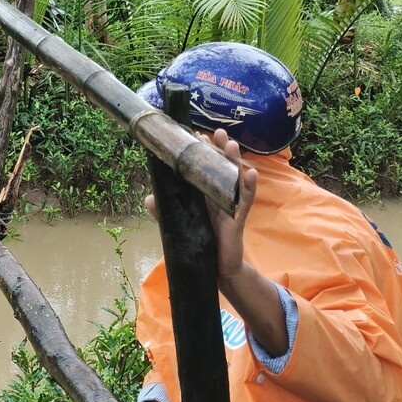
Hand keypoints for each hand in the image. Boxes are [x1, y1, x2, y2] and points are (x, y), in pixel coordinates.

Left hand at [145, 128, 256, 282]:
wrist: (218, 270)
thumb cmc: (202, 243)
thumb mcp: (182, 224)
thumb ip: (166, 211)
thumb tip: (149, 198)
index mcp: (205, 194)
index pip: (204, 167)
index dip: (202, 152)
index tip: (196, 134)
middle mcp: (219, 196)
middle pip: (221, 168)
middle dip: (219, 149)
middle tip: (215, 132)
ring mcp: (230, 206)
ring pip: (234, 179)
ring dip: (234, 161)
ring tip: (230, 144)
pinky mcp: (237, 219)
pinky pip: (245, 201)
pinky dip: (249, 187)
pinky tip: (252, 173)